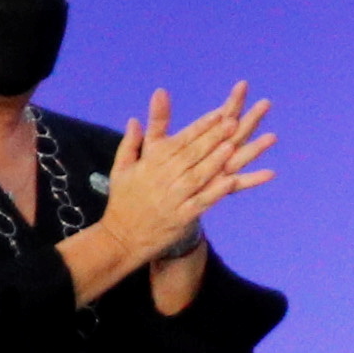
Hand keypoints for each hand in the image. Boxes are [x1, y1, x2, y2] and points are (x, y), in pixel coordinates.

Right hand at [98, 85, 275, 267]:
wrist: (120, 238)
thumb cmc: (123, 201)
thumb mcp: (121, 169)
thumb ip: (130, 143)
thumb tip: (134, 119)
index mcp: (150, 164)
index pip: (179, 141)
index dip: (199, 128)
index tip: (218, 114)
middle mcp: (162, 178)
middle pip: (191, 154)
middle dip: (213, 138)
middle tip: (233, 122)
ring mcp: (173, 198)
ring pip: (197, 176)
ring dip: (215, 161)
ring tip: (233, 146)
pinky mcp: (181, 217)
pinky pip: (201, 202)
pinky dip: (216, 191)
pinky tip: (232, 181)